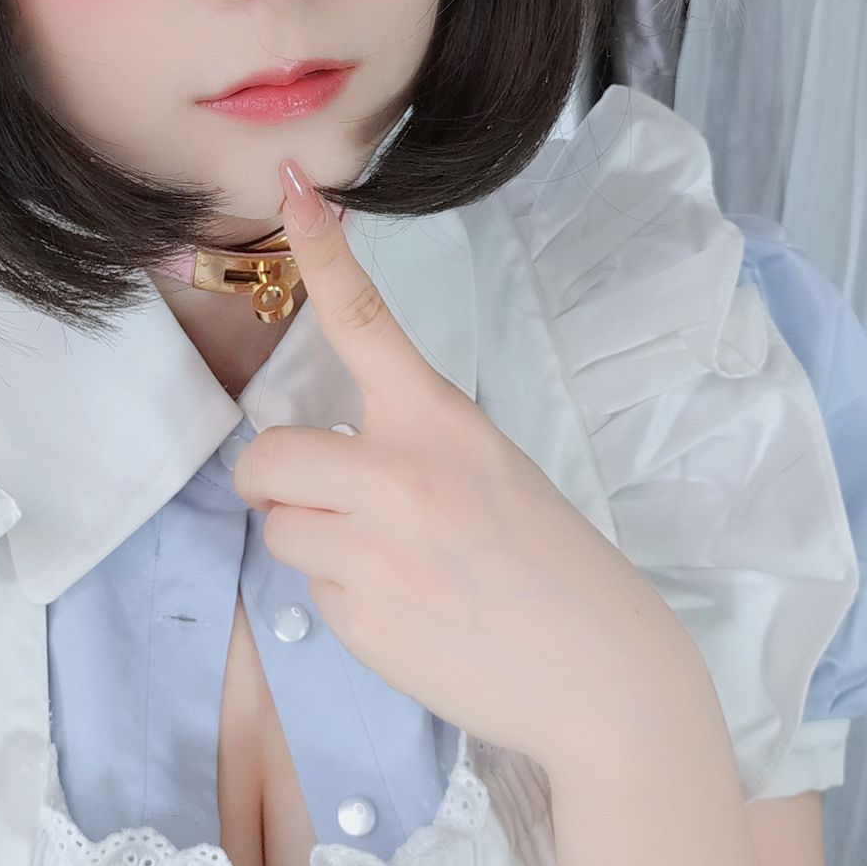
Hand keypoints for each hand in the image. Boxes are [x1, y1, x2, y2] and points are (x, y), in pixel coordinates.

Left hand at [229, 156, 708, 767]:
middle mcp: (400, 477)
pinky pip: (310, 592)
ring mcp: (375, 552)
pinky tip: (408, 612)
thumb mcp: (492, 471)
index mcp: (441, 423)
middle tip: (310, 495)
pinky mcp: (361, 621)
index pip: (367, 322)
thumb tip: (326, 457)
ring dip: (311, 540)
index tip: (293, 188)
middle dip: (273, 479)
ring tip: (388, 564)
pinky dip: (345, 599)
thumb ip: (409, 447)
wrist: (600, 678)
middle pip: (266, 455)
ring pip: (279, 528)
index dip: (322, 253)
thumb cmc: (550, 566)